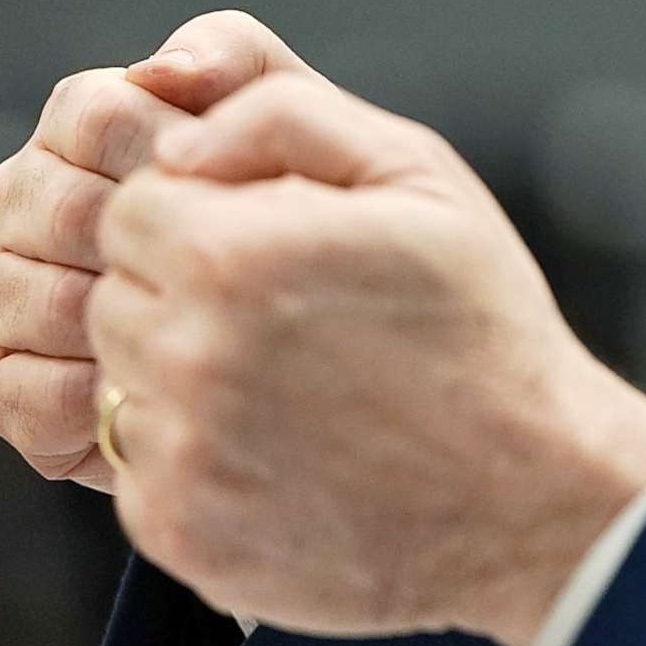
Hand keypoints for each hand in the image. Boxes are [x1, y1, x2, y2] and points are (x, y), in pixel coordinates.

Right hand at [0, 11, 317, 490]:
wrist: (333, 340)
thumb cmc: (315, 219)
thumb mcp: (303, 124)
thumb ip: (239, 61)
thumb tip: (164, 71)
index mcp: (86, 123)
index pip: (94, 115)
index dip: (173, 157)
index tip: (242, 196)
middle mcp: (29, 198)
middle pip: (56, 206)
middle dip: (149, 246)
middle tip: (230, 281)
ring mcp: (4, 287)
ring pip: (21, 293)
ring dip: (118, 323)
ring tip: (200, 341)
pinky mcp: (2, 382)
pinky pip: (17, 387)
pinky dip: (90, 397)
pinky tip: (159, 398)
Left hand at [86, 72, 645, 645]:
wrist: (530, 497)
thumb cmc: (481, 325)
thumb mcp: (419, 176)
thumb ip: (285, 115)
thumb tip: (176, 139)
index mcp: (233, 254)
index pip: (133, 208)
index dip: (204, 217)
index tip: (275, 246)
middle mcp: (188, 355)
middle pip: (115, 295)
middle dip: (188, 295)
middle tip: (293, 321)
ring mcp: (180, 453)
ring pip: (118, 381)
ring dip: (185, 375)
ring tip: (292, 386)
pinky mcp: (178, 531)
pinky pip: (139, 470)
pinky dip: (196, 458)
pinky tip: (285, 451)